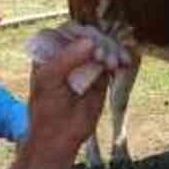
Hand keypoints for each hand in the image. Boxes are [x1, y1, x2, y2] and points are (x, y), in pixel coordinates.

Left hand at [26, 37, 109, 158]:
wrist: (59, 137)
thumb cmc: (47, 107)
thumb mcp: (49, 79)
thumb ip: (68, 58)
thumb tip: (91, 42)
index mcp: (51, 50)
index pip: (69, 30)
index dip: (81, 33)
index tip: (91, 41)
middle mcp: (70, 54)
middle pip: (90, 37)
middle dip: (100, 43)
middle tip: (103, 57)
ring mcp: (87, 65)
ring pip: (105, 48)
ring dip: (113, 51)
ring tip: (114, 64)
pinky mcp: (101, 77)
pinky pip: (113, 63)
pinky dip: (120, 60)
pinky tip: (122, 64)